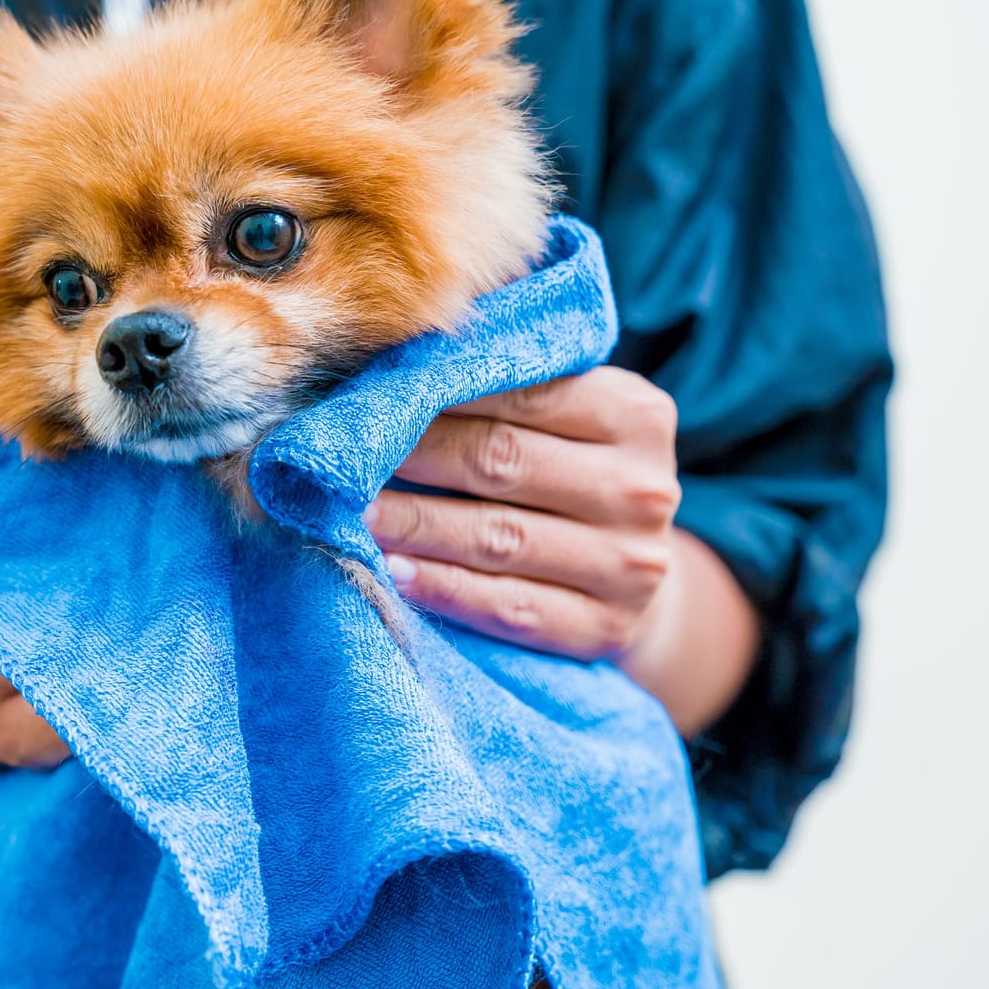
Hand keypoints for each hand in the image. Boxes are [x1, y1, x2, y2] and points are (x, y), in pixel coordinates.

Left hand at [362, 367, 681, 659]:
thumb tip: (401, 360)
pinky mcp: (604, 629)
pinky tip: (394, 572)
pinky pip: (508, 606)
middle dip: (414, 457)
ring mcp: (630, 565)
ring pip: (498, 538)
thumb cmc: (571, 474)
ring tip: (353, 514)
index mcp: (636, 415)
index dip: (441, 391)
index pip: (523, 393)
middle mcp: (643, 489)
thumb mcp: (569, 418)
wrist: (629, 573)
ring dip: (414, 524)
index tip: (373, 391)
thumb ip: (511, 385)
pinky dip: (444, 589)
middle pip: (503, 462)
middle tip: (345, 456)